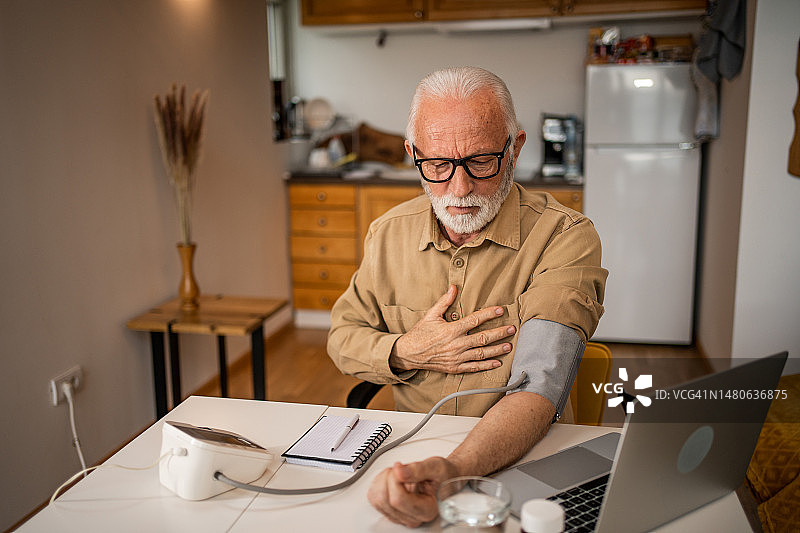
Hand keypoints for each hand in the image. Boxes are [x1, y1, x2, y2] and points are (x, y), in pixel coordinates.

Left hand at [367, 457, 460, 527]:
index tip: (401, 467)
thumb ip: (418, 469)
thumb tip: (399, 471)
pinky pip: (373, 497)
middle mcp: (412, 517)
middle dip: (389, 478)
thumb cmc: (442, 475)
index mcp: (426, 510)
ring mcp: (399, 516)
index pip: (398, 499)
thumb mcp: (436, 466)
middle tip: (401, 469)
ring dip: (383, 480)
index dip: (395, 479)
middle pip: (385, 500)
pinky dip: (378, 483)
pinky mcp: (389, 511)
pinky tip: (391, 479)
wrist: (444, 478)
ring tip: (398, 474)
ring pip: (376, 499)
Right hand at [389, 285, 515, 372]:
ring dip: (497, 350)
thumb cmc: (420, 334)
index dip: (488, 314)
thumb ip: (444, 302)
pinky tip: (497, 362)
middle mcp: (456, 344)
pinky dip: (486, 366)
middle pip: (482, 338)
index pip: (474, 320)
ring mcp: (456, 357)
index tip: (500, 310)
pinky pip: (474, 367)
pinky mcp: (455, 367)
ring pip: (481, 353)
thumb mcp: (430, 315)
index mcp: (451, 330)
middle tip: (512, 328)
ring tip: (509, 345)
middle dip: (499, 333)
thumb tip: (453, 287)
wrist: (408, 354)